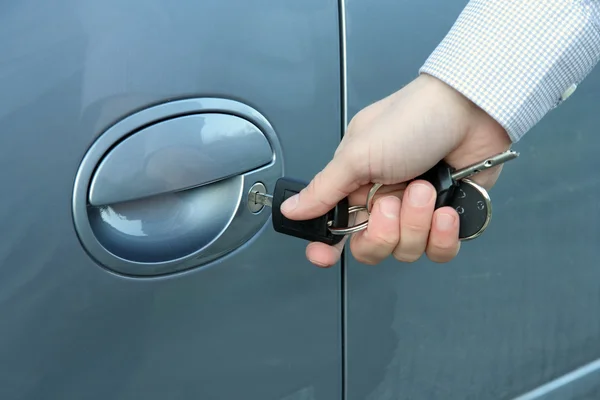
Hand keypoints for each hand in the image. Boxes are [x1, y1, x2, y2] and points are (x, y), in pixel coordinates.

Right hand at [280, 74, 511, 266]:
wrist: (470, 109)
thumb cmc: (412, 120)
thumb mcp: (358, 154)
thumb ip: (323, 189)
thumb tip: (290, 209)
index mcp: (356, 185)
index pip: (334, 228)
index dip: (327, 247)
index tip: (325, 256)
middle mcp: (384, 201)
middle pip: (370, 248)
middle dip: (383, 232)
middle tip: (392, 202)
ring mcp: (416, 212)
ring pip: (406, 251)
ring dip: (416, 221)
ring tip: (425, 187)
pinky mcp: (448, 218)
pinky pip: (439, 251)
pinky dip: (443, 235)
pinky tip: (446, 210)